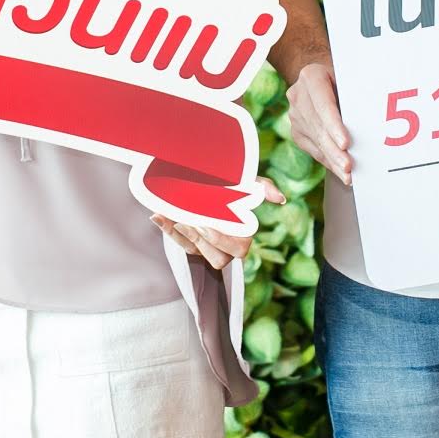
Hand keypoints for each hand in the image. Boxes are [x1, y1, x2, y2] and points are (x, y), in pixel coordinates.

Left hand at [153, 178, 286, 269]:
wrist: (201, 178)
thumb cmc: (230, 183)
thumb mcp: (246, 181)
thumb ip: (262, 187)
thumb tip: (280, 198)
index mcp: (242, 233)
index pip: (240, 249)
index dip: (223, 240)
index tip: (207, 225)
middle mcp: (225, 244)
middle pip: (218, 259)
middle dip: (203, 242)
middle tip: (192, 223)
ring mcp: (206, 245)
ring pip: (196, 253)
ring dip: (185, 238)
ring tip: (176, 218)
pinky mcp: (190, 243)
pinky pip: (179, 243)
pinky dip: (169, 230)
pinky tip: (158, 215)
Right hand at [285, 60, 351, 184]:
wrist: (321, 79)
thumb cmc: (344, 79)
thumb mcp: (349, 78)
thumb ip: (356, 93)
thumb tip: (378, 117)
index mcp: (311, 76)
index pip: (323, 104)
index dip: (334, 125)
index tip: (345, 143)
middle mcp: (298, 95)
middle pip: (318, 127)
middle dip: (334, 149)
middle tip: (349, 166)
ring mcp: (294, 114)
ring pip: (316, 141)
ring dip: (332, 160)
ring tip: (347, 175)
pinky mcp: (297, 131)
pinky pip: (313, 149)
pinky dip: (328, 161)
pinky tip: (340, 172)